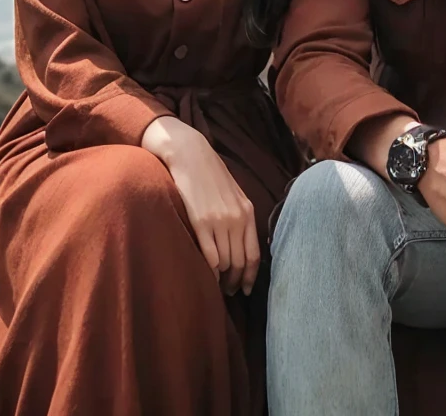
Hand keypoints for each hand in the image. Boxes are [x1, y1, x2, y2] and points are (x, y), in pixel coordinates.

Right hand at [142, 117, 259, 295]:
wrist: (191, 154)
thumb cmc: (211, 175)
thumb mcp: (234, 194)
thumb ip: (241, 217)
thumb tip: (243, 244)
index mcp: (247, 212)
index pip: (254, 254)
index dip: (251, 277)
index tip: (246, 289)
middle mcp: (236, 218)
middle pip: (240, 262)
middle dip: (235, 282)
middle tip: (228, 292)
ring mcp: (219, 221)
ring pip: (225, 263)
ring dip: (222, 279)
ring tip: (216, 285)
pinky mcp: (200, 221)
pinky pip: (209, 256)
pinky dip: (209, 270)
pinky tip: (206, 275)